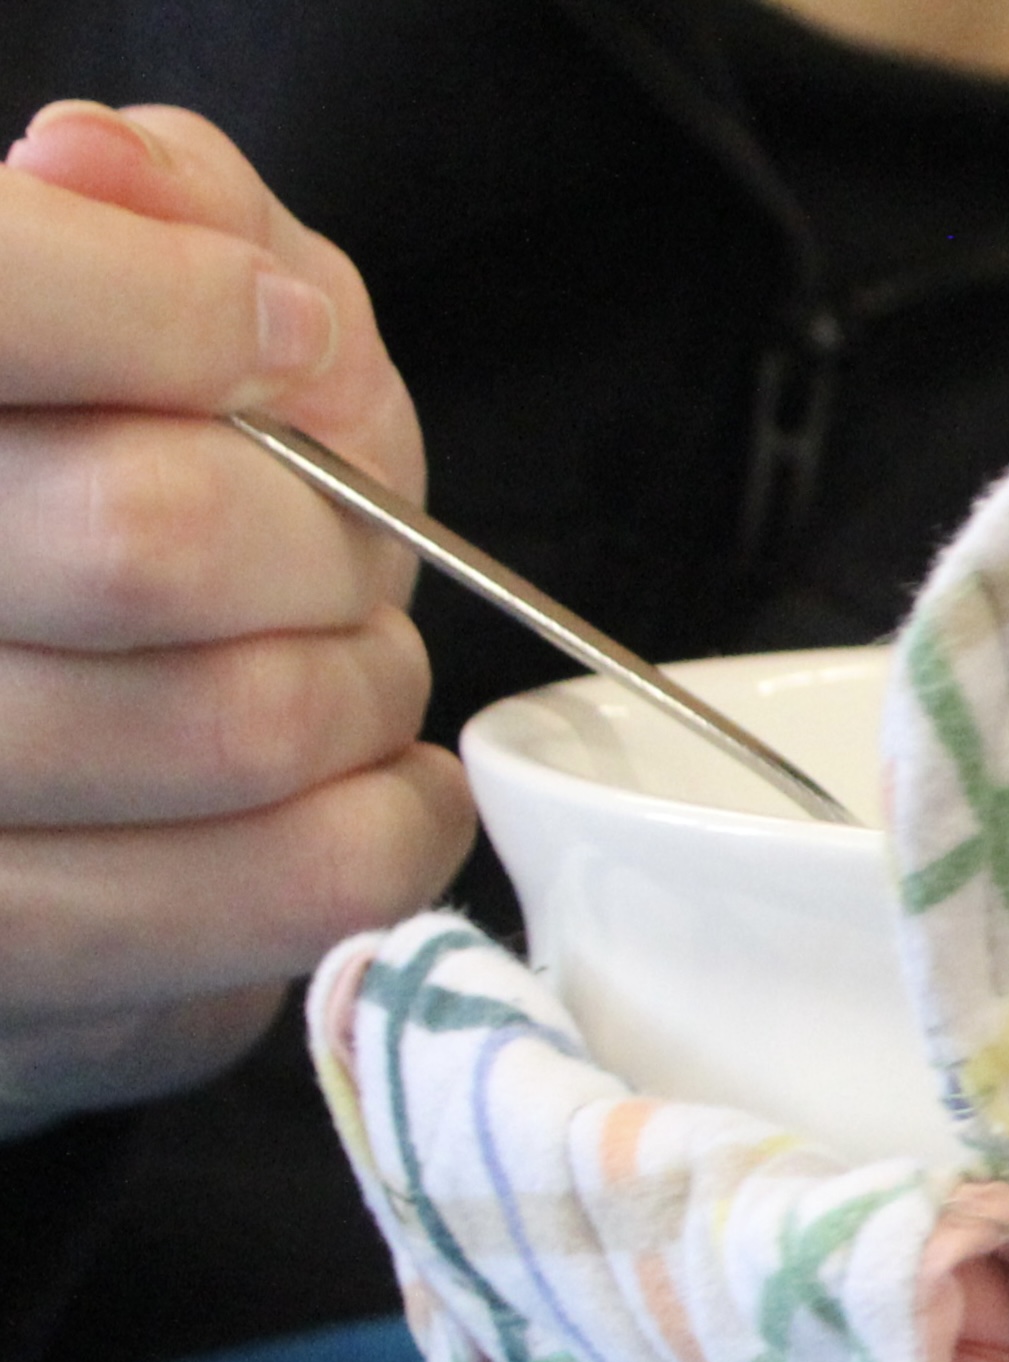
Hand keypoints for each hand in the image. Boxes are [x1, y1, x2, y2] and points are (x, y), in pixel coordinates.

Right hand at [0, 103, 468, 1138]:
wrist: (46, 783)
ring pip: (240, 726)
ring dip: (358, 687)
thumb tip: (104, 168)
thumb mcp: (137, 314)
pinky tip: (374, 784)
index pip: (17, 300)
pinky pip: (278, 893)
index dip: (195, 315)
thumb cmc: (94, 501)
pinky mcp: (13, 962)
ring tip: (346, 665)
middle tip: (338, 549)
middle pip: (160, 535)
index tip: (287, 347)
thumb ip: (152, 216)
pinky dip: (386, 829)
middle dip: (322, 538)